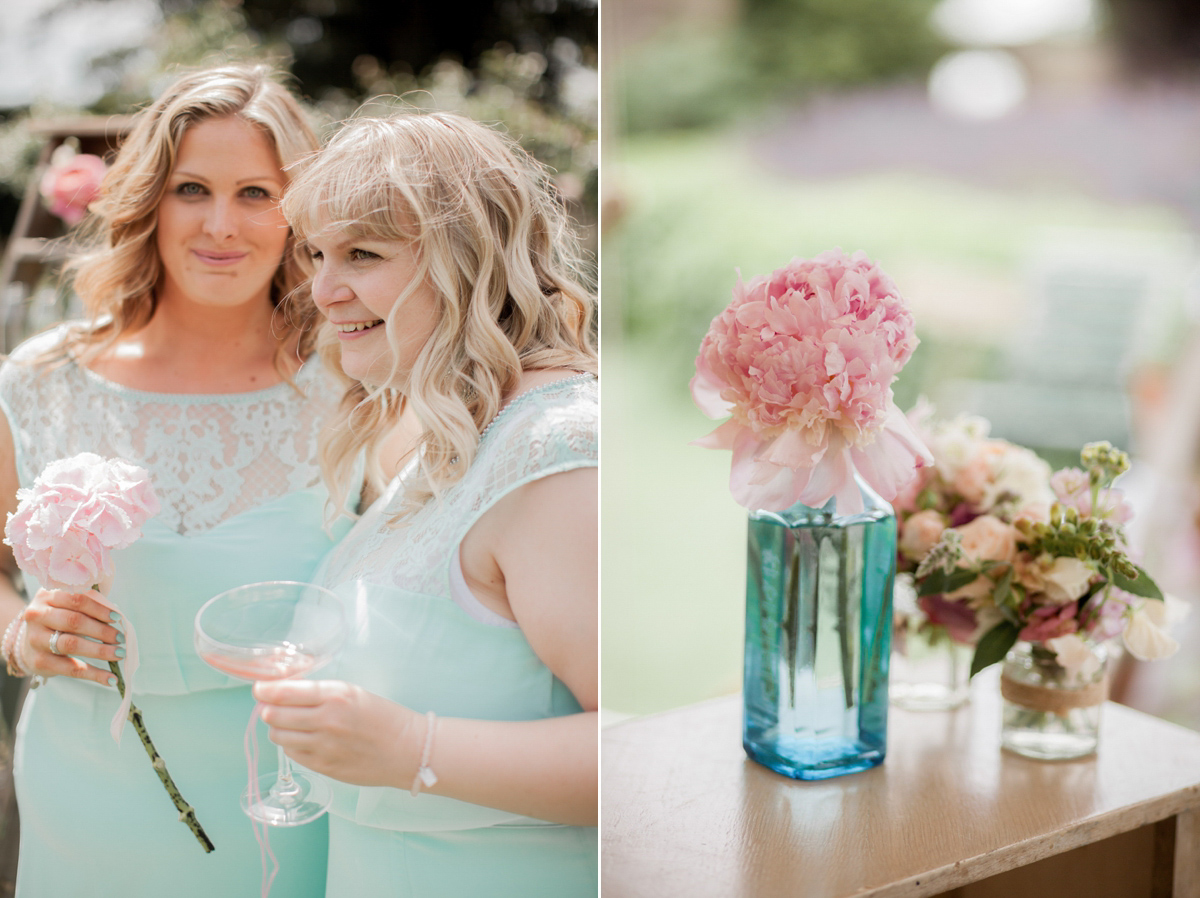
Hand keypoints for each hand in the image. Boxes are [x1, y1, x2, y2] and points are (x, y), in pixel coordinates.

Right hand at [20, 588, 123, 685]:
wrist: (27, 642)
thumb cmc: (58, 619)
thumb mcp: (67, 605)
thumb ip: (89, 605)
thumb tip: (117, 616)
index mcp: (47, 596)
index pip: (77, 599)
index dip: (99, 609)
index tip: (117, 618)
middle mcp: (37, 615)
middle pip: (74, 622)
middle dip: (101, 631)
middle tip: (120, 638)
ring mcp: (35, 639)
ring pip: (71, 644)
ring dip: (100, 650)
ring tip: (119, 654)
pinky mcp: (39, 661)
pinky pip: (70, 669)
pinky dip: (94, 674)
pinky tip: (110, 679)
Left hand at [254, 679, 417, 788]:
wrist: (408, 749)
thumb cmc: (383, 716)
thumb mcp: (353, 692)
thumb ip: (319, 692)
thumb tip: (283, 691)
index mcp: (335, 695)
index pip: (283, 691)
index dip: (264, 690)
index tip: (260, 689)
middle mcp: (326, 720)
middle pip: (273, 714)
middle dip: (269, 709)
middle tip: (273, 706)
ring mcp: (323, 746)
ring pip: (278, 736)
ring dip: (279, 728)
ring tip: (292, 724)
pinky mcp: (323, 766)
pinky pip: (292, 753)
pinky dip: (292, 745)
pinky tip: (306, 740)